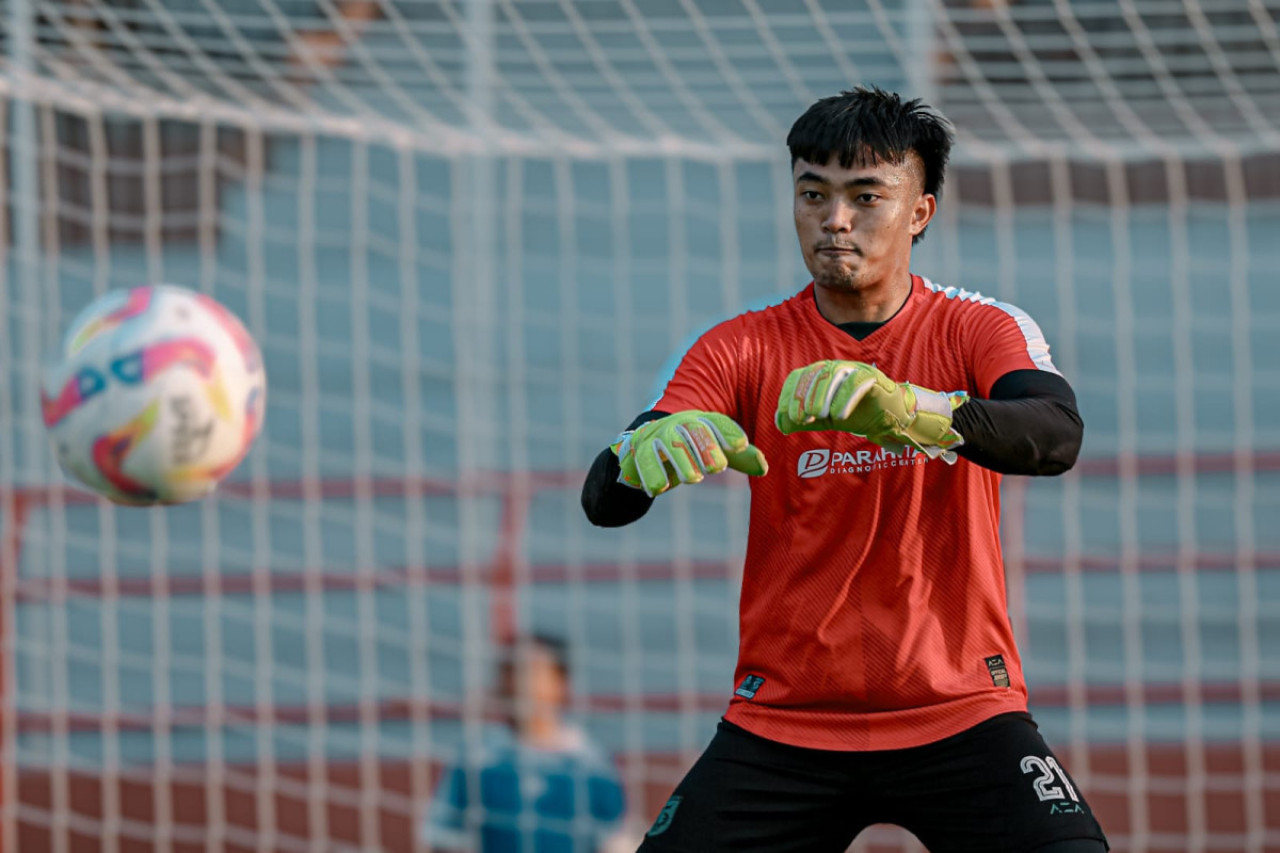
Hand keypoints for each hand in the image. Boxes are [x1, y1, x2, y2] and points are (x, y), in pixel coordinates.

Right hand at [612, 411, 767, 496]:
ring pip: (671, 443)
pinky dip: (651, 473)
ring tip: (693, 478)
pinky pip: (645, 459)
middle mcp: (680, 423)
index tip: (741, 445)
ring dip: (682, 460)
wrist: (646, 447)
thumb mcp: (715, 451)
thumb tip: (764, 467)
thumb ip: (740, 458)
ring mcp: (659, 434)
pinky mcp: (639, 449)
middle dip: (706, 447)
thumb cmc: (690, 449)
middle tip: (718, 468)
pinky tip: (658, 489)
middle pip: (695, 429)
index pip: (718, 422)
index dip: (729, 432)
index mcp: (702, 421)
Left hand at [775, 361, 967, 461]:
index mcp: (819, 375)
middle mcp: (835, 368)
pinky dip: (846, 399)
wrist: (889, 417)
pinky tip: (839, 416)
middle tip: (800, 419)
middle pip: (813, 375)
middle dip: (804, 398)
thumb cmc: (855, 414)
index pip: (798, 378)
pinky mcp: (872, 377)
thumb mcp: (823, 419)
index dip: (790, 397)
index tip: (788, 418)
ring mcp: (854, 370)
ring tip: (818, 417)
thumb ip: (802, 420)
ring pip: (834, 376)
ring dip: (823, 396)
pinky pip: (857, 383)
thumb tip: (779, 424)